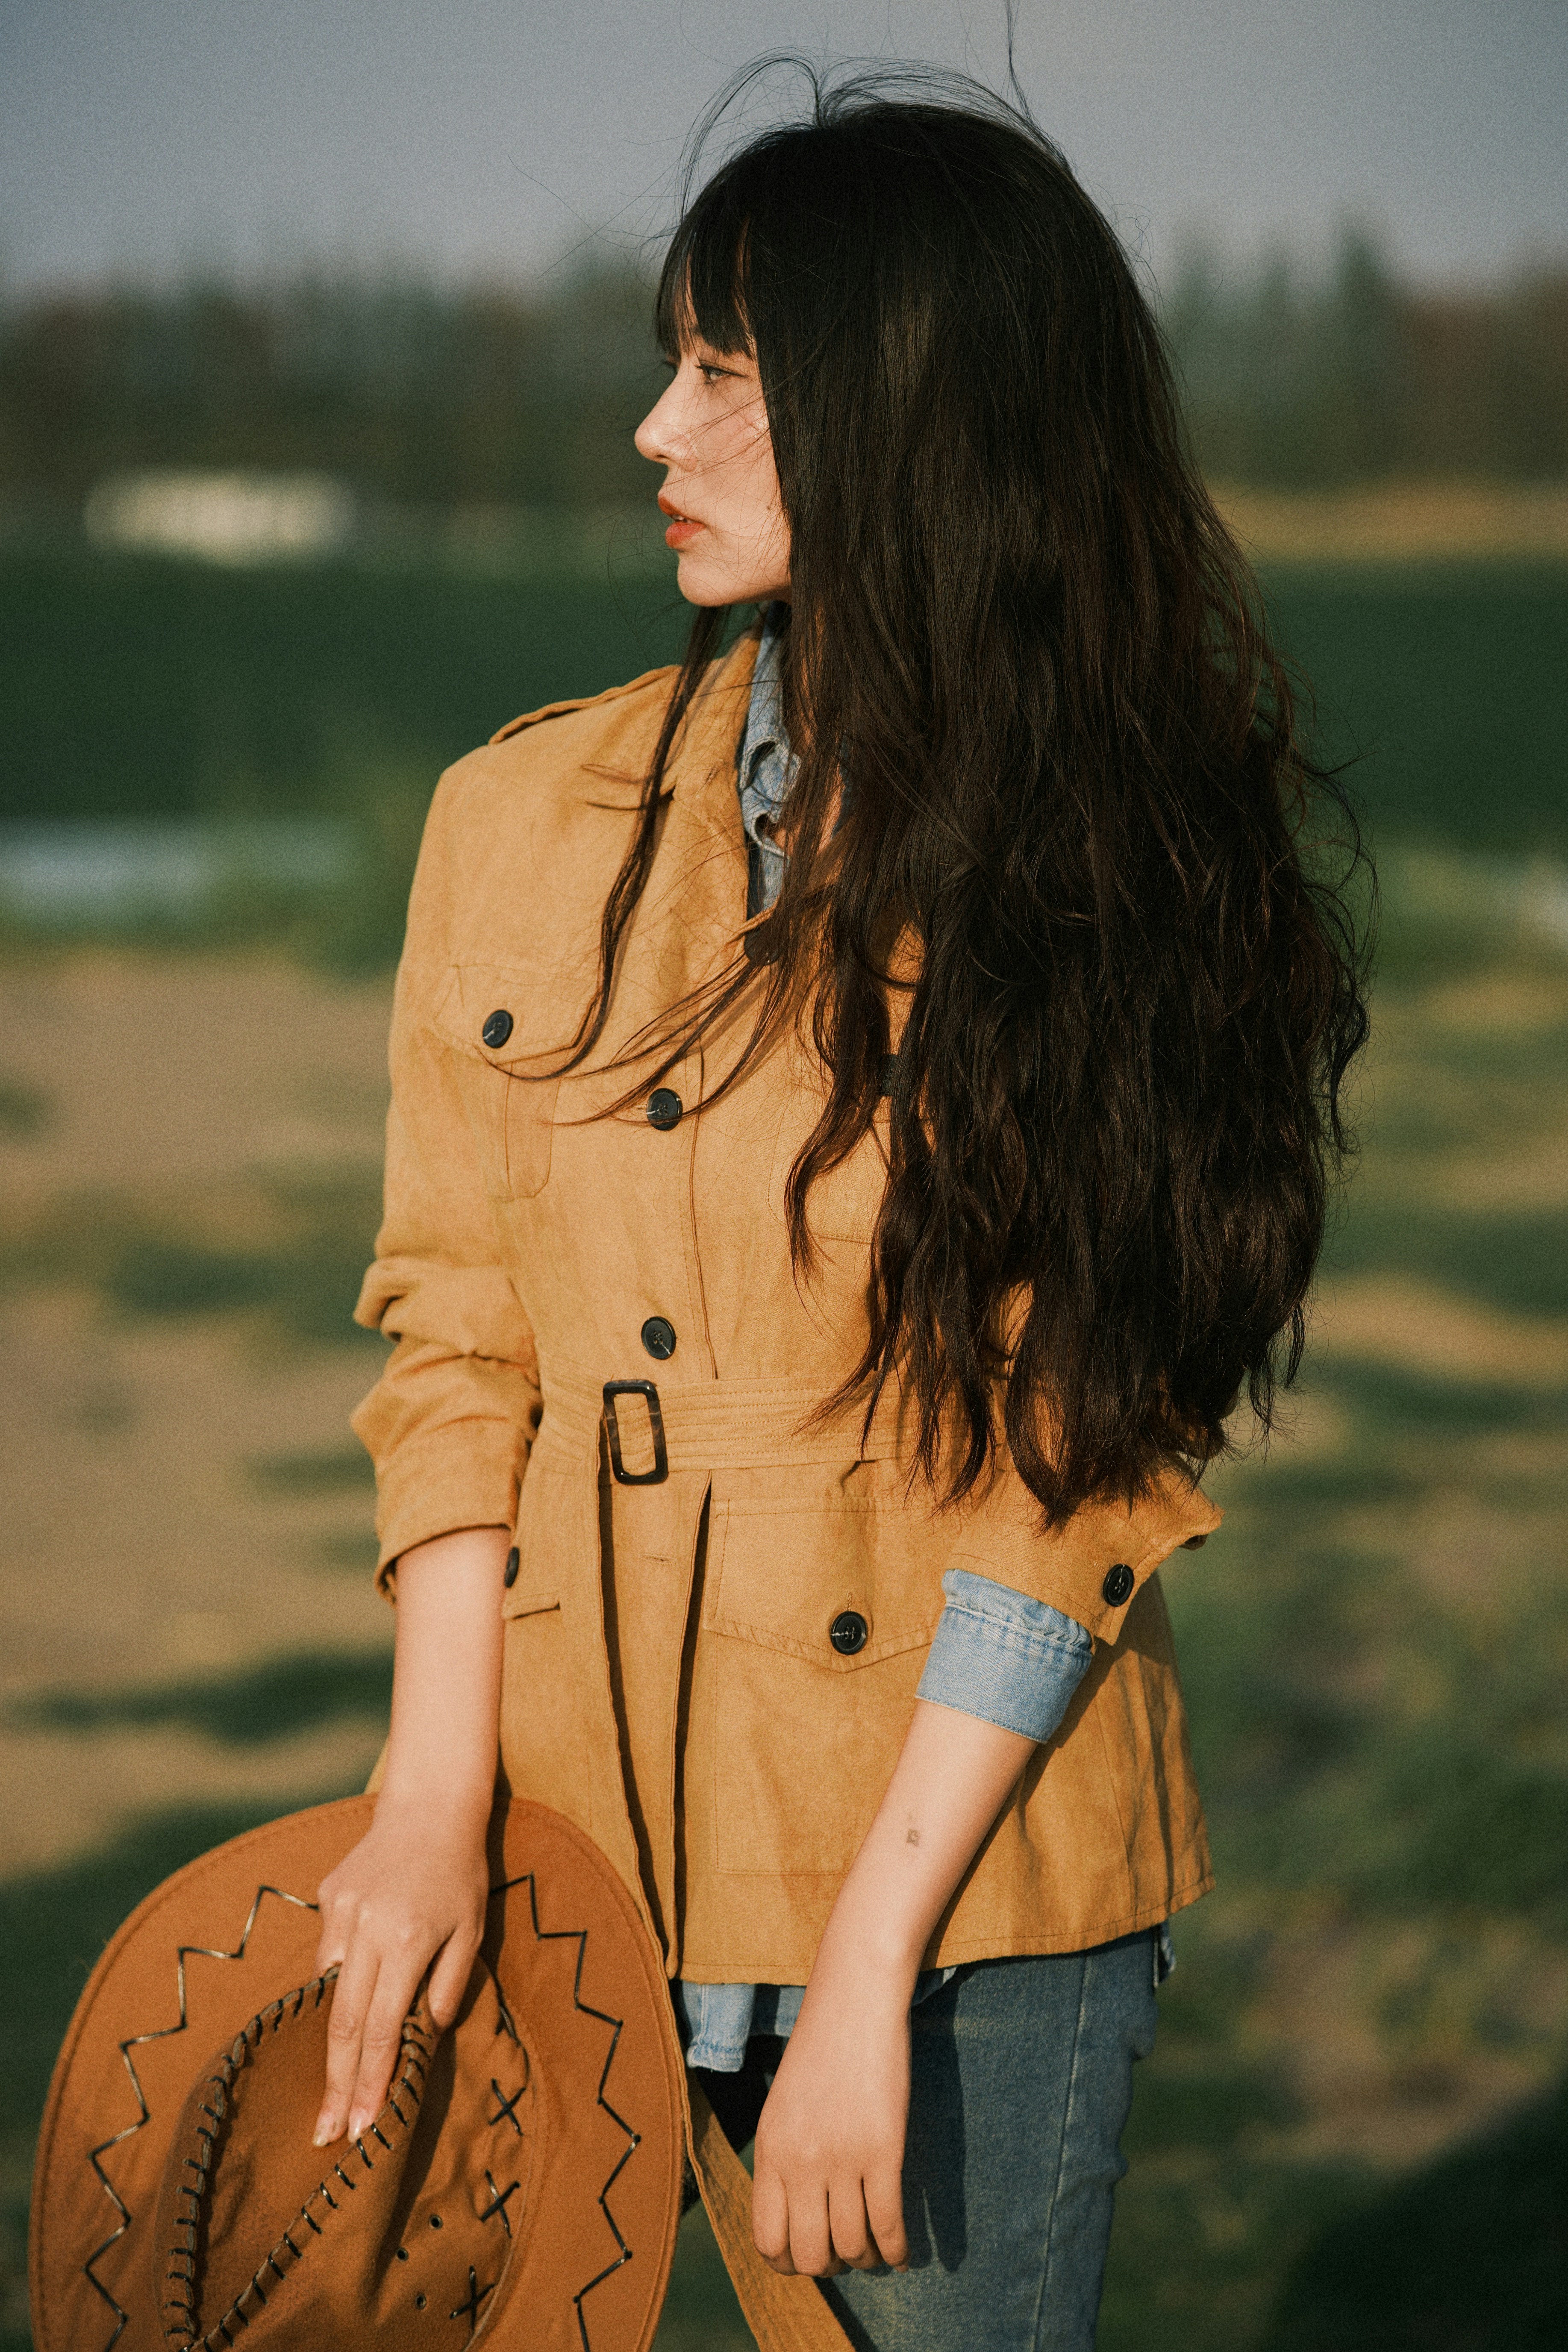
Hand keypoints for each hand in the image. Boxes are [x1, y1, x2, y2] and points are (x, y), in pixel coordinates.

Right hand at [311, 1794, 489, 2145]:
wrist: (430, 1804)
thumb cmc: (461, 1872)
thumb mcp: (471, 1930)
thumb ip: (448, 1987)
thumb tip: (423, 2040)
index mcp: (406, 1941)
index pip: (381, 2031)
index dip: (370, 2084)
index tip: (361, 2129)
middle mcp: (365, 1929)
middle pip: (342, 2025)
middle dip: (336, 2085)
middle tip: (327, 2135)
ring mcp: (339, 1912)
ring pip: (327, 1991)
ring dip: (332, 2040)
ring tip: (335, 2088)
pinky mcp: (326, 1897)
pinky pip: (327, 1954)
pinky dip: (334, 1984)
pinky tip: (344, 2005)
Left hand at [748, 1697, 1036, 2276]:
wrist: (856, 1995)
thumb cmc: (823, 2047)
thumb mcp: (785, 2103)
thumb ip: (783, 2156)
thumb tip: (790, 2213)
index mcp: (770, 2149)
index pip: (767, 2240)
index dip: (789, 2262)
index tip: (809, 2256)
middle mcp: (800, 2161)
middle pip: (810, 2255)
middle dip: (829, 2266)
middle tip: (846, 2254)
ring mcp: (843, 2158)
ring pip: (851, 2248)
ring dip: (866, 2258)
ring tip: (876, 2250)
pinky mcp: (885, 2152)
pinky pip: (888, 2226)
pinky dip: (898, 2249)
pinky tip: (903, 2250)